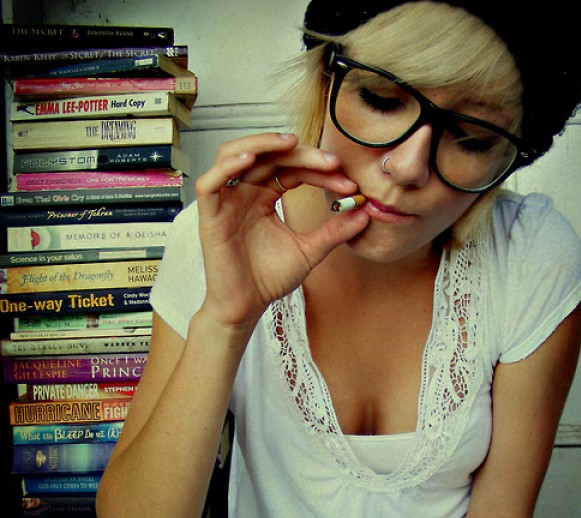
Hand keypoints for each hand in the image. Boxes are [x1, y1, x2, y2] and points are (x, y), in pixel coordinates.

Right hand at [195, 132, 368, 329]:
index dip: (319, 171)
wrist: (247, 307)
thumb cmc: (270, 279)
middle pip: (269, 156)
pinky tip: (249, 160)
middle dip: (301, 155)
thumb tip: (365, 213)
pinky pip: (209, 183)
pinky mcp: (210, 216)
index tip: (348, 184)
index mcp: (265, 197)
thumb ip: (333, 232)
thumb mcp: (309, 251)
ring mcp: (226, 202)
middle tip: (332, 163)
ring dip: (260, 144)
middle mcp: (245, 193)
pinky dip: (226, 167)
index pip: (292, 170)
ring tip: (289, 143)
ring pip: (233, 155)